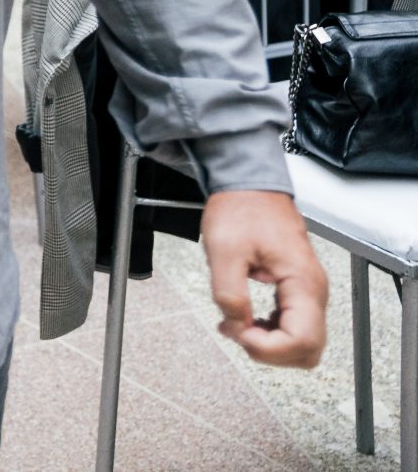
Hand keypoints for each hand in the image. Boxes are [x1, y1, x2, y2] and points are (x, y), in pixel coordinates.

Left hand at [200, 188, 326, 368]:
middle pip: (308, 350)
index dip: (268, 348)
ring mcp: (307, 292)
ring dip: (269, 344)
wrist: (249, 185)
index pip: (303, 341)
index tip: (239, 332)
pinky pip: (292, 326)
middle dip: (270, 352)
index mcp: (303, 283)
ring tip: (235, 324)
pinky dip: (269, 332)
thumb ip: (229, 293)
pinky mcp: (296, 290)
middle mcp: (313, 291)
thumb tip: (236, 325)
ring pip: (301, 342)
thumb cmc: (242, 208)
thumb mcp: (223, 249)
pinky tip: (244, 319)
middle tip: (236, 331)